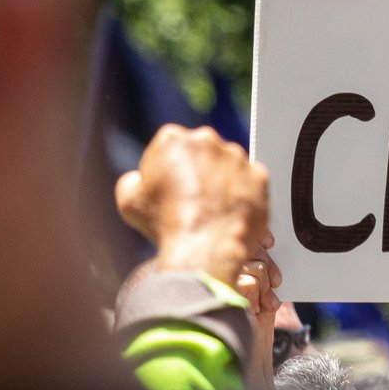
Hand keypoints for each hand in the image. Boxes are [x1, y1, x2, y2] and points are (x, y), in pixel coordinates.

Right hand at [115, 124, 268, 286]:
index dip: (165, 171)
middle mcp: (208, 140)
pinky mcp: (259, 176)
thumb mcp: (128, 200)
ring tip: (210, 211)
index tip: (167, 190)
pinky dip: (242, 194)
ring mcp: (237, 157)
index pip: (169, 148)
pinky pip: (250, 182)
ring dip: (220, 182)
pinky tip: (228, 213)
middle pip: (200, 153)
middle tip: (190, 201)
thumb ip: (132, 179)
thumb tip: (138, 178)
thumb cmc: (165, 225)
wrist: (203, 250)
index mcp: (173, 139)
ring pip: (227, 166)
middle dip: (195, 171)